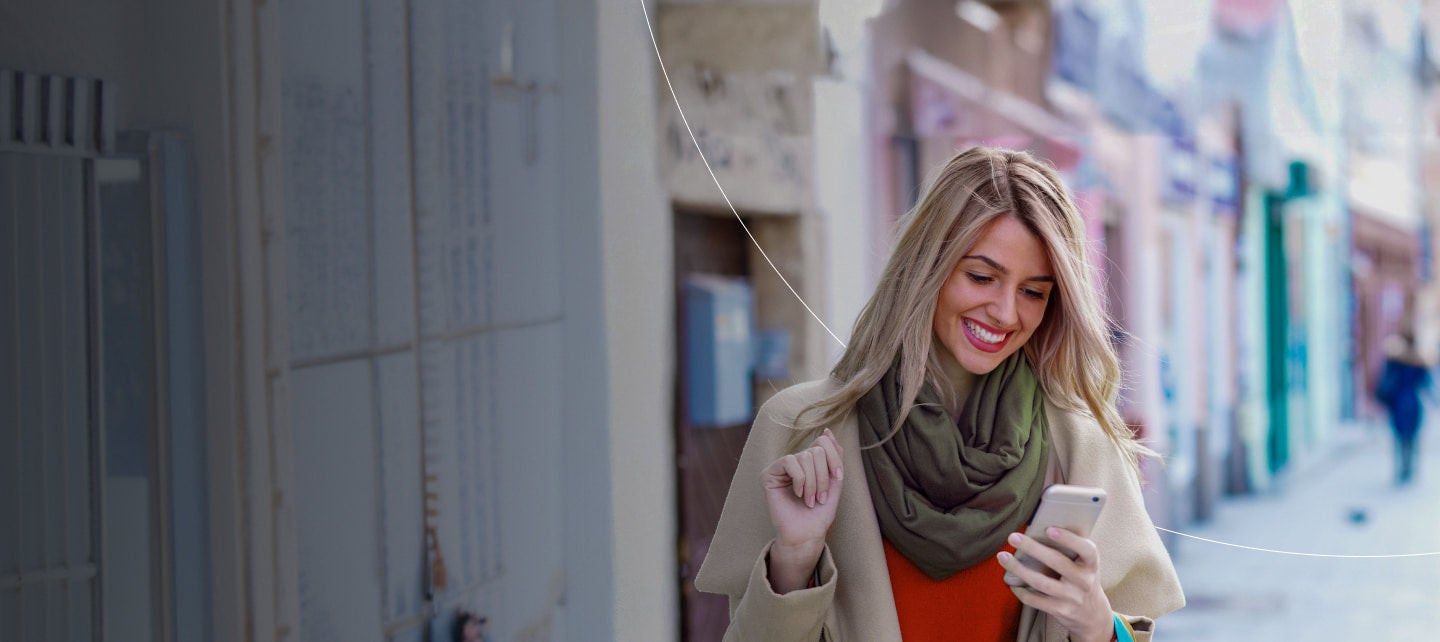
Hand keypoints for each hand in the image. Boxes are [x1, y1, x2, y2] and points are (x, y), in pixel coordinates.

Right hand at [761, 429, 843, 592]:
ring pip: (805, 457)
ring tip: (810, 500)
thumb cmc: (820, 513)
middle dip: (823, 476)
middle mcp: (796, 461)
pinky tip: (798, 493)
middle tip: (821, 497)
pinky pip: (789, 461)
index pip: (823, 441)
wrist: (807, 534)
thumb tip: (827, 431)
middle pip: (816, 450)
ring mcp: (782, 467)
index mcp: (811, 462)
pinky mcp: (769, 474)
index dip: (834, 457)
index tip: (838, 477)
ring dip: (813, 483)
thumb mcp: (834, 481)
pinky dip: (799, 479)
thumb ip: (834, 456)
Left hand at [997, 528, 1113, 641]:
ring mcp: (1072, 597)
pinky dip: (1021, 591)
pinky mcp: (1060, 610)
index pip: (1086, 549)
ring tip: (1003, 557)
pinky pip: (1036, 601)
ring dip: (1019, 569)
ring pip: (1041, 582)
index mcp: (1091, 564)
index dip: (1068, 539)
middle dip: (1033, 548)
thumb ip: (1072, 548)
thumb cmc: (1082, 578)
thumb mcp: (1085, 563)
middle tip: (1013, 537)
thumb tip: (1041, 526)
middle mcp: (1084, 581)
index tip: (1049, 529)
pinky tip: (1011, 583)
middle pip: (1057, 562)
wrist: (1092, 614)